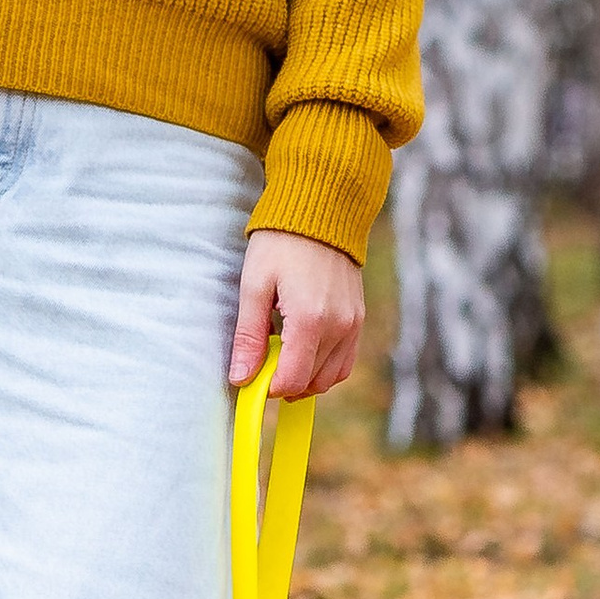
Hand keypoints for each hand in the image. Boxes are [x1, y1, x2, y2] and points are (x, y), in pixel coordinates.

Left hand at [228, 230, 362, 401]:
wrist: (322, 210)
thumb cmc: (281, 243)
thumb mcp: (254, 286)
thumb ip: (249, 336)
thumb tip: (241, 378)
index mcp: (310, 320)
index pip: (292, 379)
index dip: (268, 387)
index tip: (250, 377)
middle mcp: (339, 326)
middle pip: (312, 383)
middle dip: (284, 383)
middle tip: (261, 364)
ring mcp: (353, 324)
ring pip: (331, 377)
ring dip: (305, 378)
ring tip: (280, 357)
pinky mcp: (358, 319)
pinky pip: (344, 361)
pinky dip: (323, 367)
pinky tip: (302, 350)